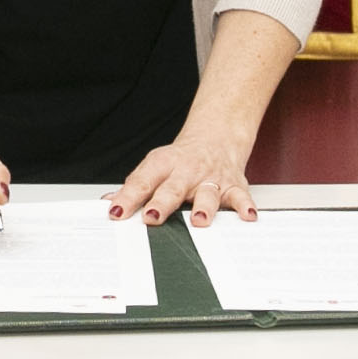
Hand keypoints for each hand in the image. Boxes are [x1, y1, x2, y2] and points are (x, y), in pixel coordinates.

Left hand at [110, 128, 257, 226]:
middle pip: (172, 188)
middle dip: (162, 203)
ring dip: (204, 208)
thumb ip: (135, 187)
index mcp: (162, 165)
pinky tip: (247, 216)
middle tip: (152, 217)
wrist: (215, 138)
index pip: (142, 182)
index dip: (127, 197)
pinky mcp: (233, 186)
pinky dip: (245, 206)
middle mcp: (186, 171)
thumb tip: (110, 204)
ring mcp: (210, 179)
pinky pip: (240, 196)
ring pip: (207, 194)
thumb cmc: (180, 159)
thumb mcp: (154, 167)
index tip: (116, 212)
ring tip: (199, 220)